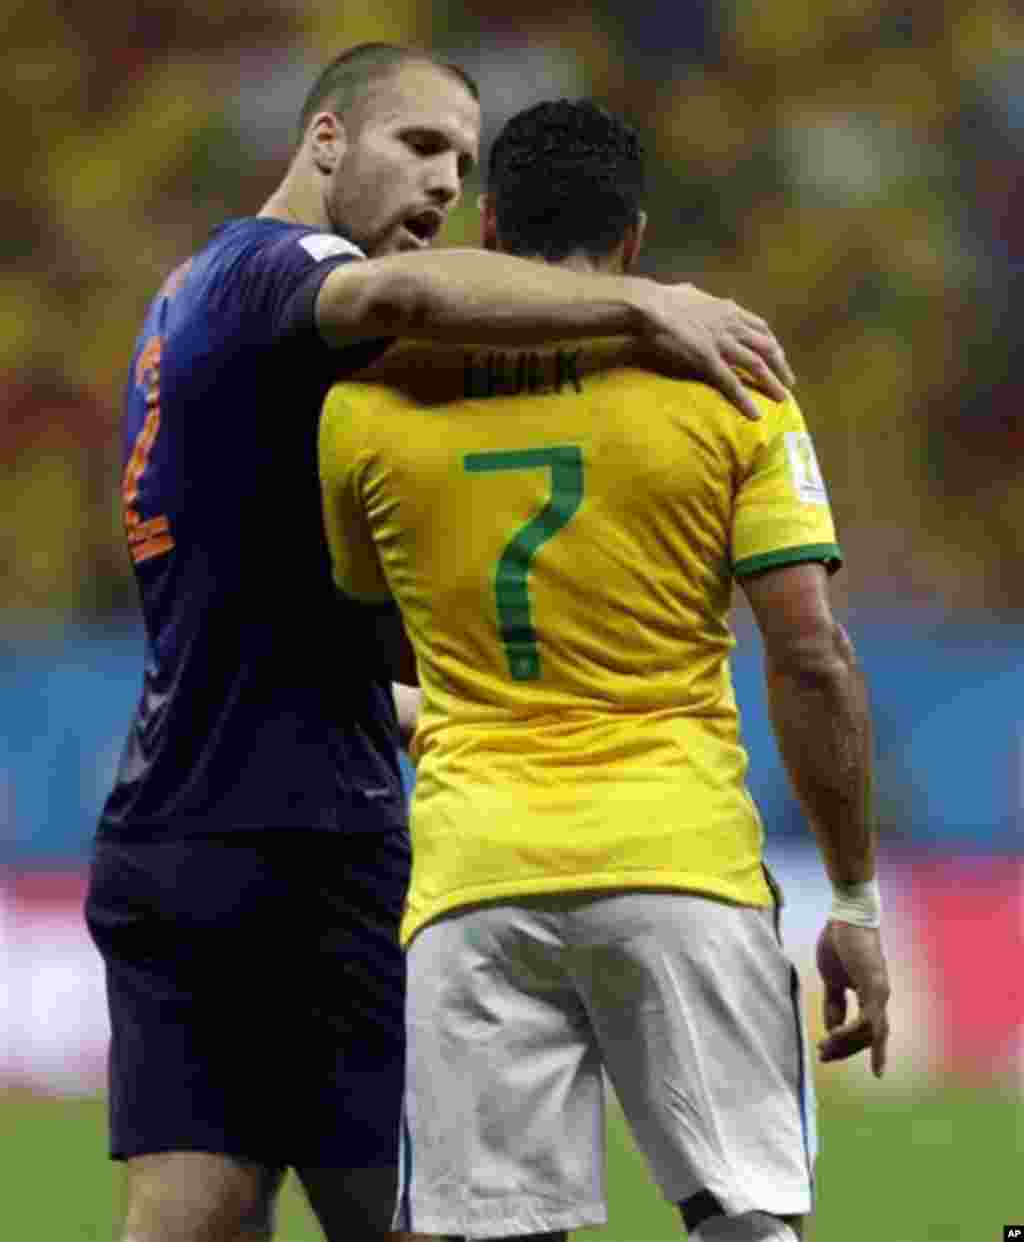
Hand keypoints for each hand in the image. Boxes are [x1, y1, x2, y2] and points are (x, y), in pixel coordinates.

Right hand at [640, 282, 794, 419]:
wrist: (650, 305)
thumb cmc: (662, 299)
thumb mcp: (688, 293)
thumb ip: (697, 298)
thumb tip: (690, 292)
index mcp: (727, 310)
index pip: (760, 327)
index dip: (772, 343)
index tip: (778, 355)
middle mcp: (731, 325)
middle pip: (766, 346)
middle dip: (780, 365)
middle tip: (788, 382)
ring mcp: (722, 343)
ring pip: (756, 365)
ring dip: (772, 383)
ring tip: (782, 400)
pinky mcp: (709, 360)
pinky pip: (731, 382)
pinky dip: (745, 400)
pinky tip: (754, 414)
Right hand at [815, 919, 890, 1076]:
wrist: (846, 915)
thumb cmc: (839, 941)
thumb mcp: (832, 978)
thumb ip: (833, 1003)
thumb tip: (832, 1029)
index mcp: (870, 995)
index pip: (862, 1030)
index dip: (843, 1043)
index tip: (823, 1051)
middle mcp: (879, 998)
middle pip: (868, 1037)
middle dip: (845, 1050)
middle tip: (823, 1057)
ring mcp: (880, 994)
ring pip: (869, 1034)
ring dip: (846, 1045)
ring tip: (825, 1049)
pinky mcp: (875, 987)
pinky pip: (866, 1021)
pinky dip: (851, 1034)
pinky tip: (834, 1038)